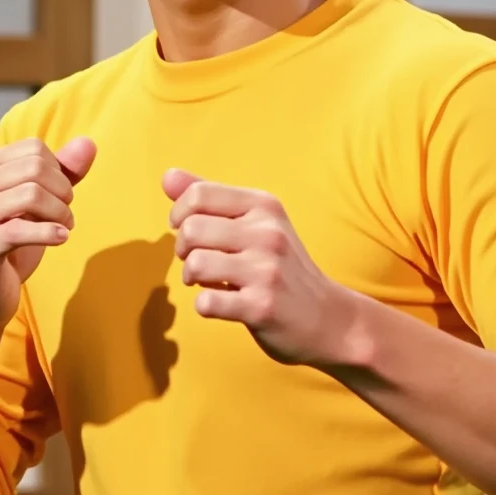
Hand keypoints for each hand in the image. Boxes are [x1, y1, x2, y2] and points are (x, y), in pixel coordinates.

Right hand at [0, 136, 96, 338]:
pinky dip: (51, 232)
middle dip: (63, 191)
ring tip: (64, 227)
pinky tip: (60, 238)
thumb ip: (63, 172)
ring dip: (61, 213)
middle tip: (65, 213)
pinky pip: (23, 229)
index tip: (60, 196)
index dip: (59, 171)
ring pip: (32, 194)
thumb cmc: (10, 245)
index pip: (33, 148)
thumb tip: (88, 143)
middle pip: (35, 168)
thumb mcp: (39, 204)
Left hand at [163, 169, 353, 367]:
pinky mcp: (262, 307)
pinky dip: (205, 305)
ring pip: (195, 264)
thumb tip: (167, 177)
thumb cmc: (281, 266)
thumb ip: (211, 199)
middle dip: (183, 249)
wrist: (328, 317)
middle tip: (198, 261)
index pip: (198, 194)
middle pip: (191, 229)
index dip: (179, 214)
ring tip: (209, 282)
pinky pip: (206, 302)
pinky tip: (223, 303)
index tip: (186, 230)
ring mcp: (267, 270)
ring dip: (192, 278)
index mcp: (264, 206)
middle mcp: (268, 233)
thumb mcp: (256, 222)